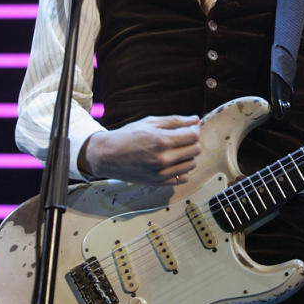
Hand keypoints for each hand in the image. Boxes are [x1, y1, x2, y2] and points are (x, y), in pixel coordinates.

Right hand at [80, 115, 201, 184]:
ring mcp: (161, 173)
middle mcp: (162, 158)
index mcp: (161, 140)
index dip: (194, 130)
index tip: (188, 129)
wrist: (107, 155)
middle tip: (182, 139)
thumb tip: (196, 120)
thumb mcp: (150, 122)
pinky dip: (182, 170)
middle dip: (192, 142)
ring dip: (188, 156)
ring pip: (191, 165)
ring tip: (177, 150)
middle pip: (195, 150)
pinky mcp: (158, 183)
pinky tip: (173, 163)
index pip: (194, 136)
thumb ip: (175, 121)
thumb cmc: (128, 136)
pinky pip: (183, 178)